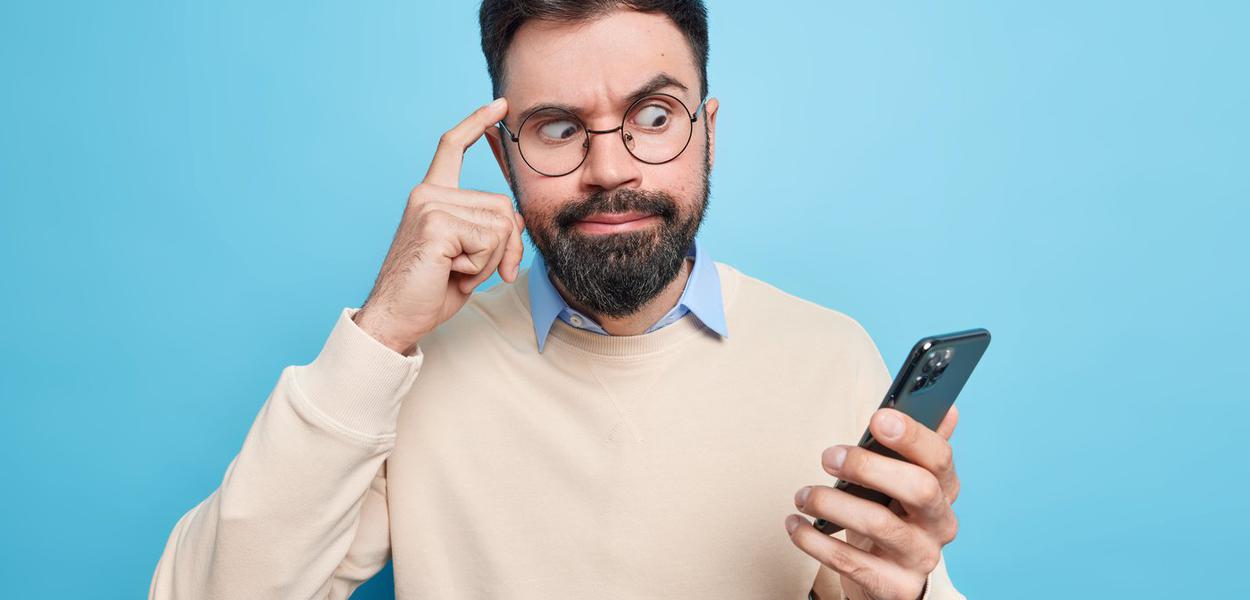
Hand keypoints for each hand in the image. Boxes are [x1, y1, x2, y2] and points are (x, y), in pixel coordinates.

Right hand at [353, 97, 524, 353]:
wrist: (397, 317)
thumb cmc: (430, 289)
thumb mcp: (468, 254)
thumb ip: (488, 228)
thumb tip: (515, 218)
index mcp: (431, 195)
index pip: (453, 147)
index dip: (477, 123)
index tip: (499, 106)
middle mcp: (428, 194)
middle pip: (504, 205)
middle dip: (506, 246)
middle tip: (470, 269)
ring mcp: (430, 206)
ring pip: (501, 226)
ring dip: (490, 260)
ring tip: (455, 270)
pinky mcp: (437, 224)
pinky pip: (490, 242)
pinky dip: (480, 267)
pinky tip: (450, 271)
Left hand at [787, 406, 960, 599]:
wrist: (887, 579)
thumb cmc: (890, 516)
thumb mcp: (903, 482)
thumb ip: (917, 448)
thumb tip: (947, 409)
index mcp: (945, 490)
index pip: (940, 458)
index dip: (912, 436)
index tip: (878, 418)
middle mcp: (940, 524)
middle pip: (918, 489)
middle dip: (869, 467)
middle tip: (829, 456)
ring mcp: (920, 558)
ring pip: (880, 525)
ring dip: (832, 503)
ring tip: (803, 495)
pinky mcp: (894, 587)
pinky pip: (850, 562)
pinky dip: (814, 540)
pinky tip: (795, 525)